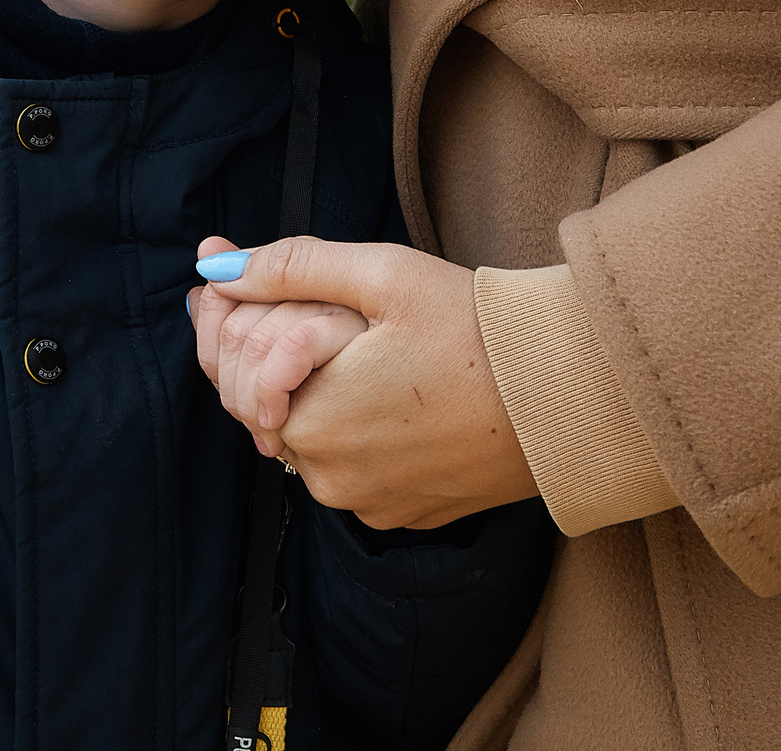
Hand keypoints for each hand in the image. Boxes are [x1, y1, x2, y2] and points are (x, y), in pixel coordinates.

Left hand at [199, 237, 541, 528]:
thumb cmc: (477, 328)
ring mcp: (368, 503)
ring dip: (325, 397)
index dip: (245, 326)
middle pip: (273, 407)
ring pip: (315, 439)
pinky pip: (357, 468)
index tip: (268, 294)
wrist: (568, 394)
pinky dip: (362, 432)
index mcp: (311, 421)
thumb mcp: (381, 274)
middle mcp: (329, 477)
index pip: (237, 375)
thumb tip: (212, 267)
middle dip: (285, 360)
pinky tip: (400, 392)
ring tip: (374, 351)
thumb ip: (287, 268)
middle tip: (337, 315)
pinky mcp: (405, 513)